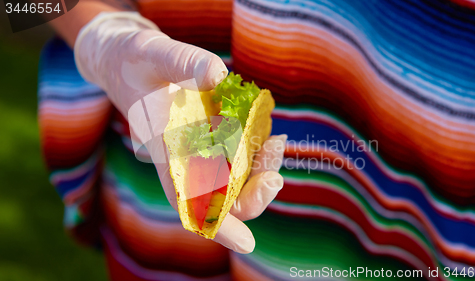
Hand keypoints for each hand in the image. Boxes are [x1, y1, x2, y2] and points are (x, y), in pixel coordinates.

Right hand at [74, 12, 285, 253]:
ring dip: (261, 171)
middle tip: (274, 169)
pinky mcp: (209, 134)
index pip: (187, 200)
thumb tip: (219, 75)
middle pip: (221, 197)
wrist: (127, 60)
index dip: (215, 224)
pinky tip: (270, 132)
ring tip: (277, 142)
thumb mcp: (152, 52)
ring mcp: (198, 148)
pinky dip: (257, 150)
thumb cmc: (134, 60)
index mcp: (165, 150)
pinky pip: (238, 153)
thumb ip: (182, 62)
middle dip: (254, 194)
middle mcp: (183, 158)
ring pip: (234, 178)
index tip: (246, 243)